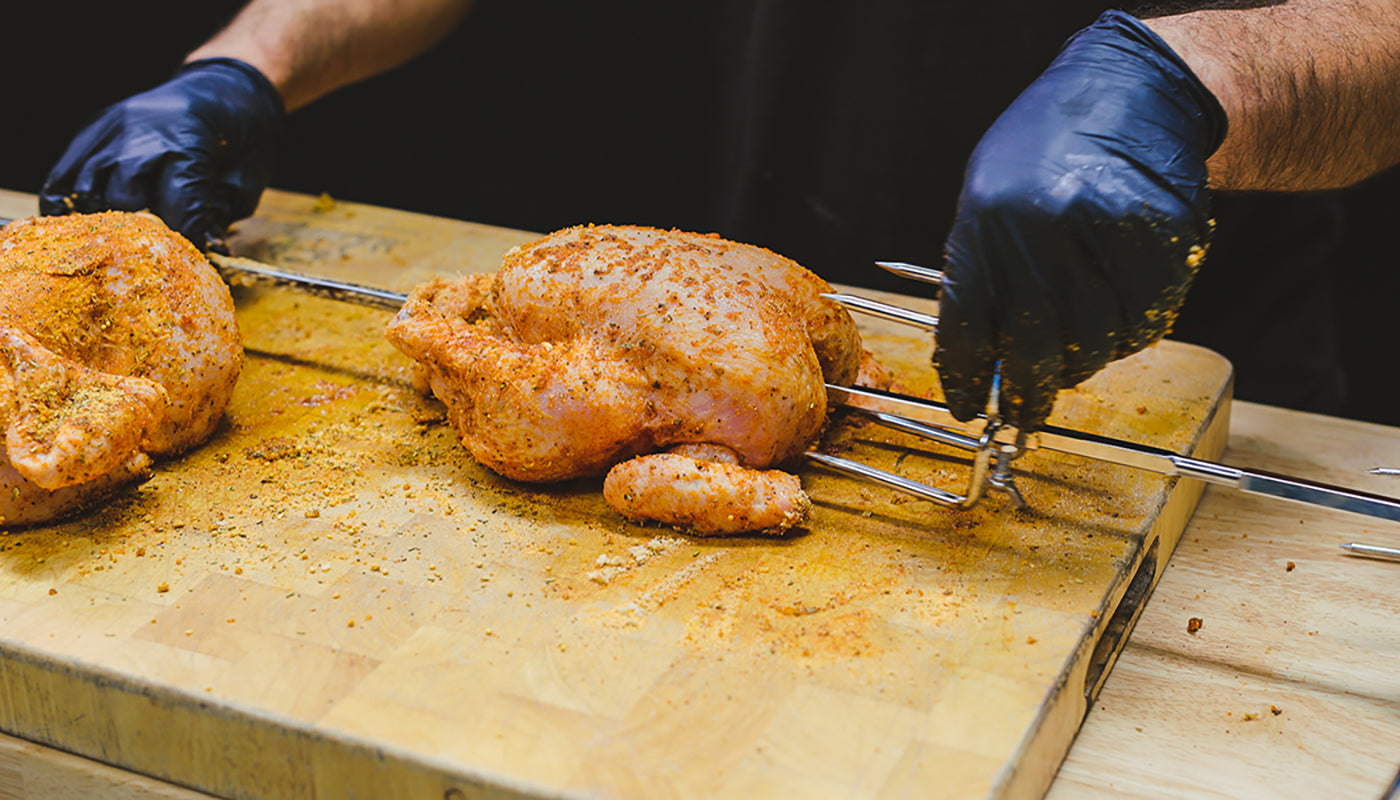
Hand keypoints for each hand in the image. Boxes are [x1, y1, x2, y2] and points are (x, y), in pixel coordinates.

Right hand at [40, 58, 283, 251]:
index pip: (177, 209)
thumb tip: (201, 250)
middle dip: (138, 233)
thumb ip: (220, 215)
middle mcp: (142, 134)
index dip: (185, 240)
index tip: (192, 260)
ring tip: (114, 241)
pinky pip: (68, 168)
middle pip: (122, 199)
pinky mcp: (96, 128)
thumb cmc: (242, 136)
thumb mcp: (247, 179)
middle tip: (151, 251)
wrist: (226, 85)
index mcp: (187, 145)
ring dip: (100, 219)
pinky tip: (74, 220)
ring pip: (88, 186)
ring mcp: (114, 128)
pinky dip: (66, 198)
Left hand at [935, 11, 1226, 430]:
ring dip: (1088, 362)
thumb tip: (984, 361)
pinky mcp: (1160, 235)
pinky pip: (1150, 315)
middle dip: (1031, 393)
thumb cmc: (1044, 152)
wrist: (1129, 91)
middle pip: (1036, 348)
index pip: (967, 328)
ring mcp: (1103, 232)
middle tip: (1028, 415)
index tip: (970, 410)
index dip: (967, 380)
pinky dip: (1136, 330)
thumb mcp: (986, 198)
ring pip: (1099, 341)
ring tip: (1080, 352)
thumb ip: (982, 274)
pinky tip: (1124, 314)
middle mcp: (1040, 229)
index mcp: (984, 224)